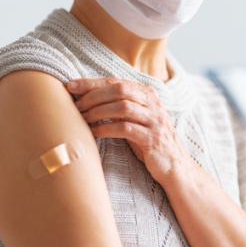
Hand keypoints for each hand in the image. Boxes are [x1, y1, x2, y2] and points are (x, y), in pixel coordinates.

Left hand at [66, 78, 190, 185]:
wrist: (174, 165)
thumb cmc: (148, 140)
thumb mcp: (136, 118)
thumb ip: (119, 106)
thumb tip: (85, 99)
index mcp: (147, 93)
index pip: (116, 81)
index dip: (92, 82)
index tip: (71, 86)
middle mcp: (153, 102)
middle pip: (119, 89)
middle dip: (93, 96)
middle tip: (75, 106)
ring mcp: (154, 120)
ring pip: (123, 107)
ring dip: (98, 112)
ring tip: (82, 119)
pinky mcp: (152, 138)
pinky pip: (126, 128)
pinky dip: (106, 128)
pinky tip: (94, 132)